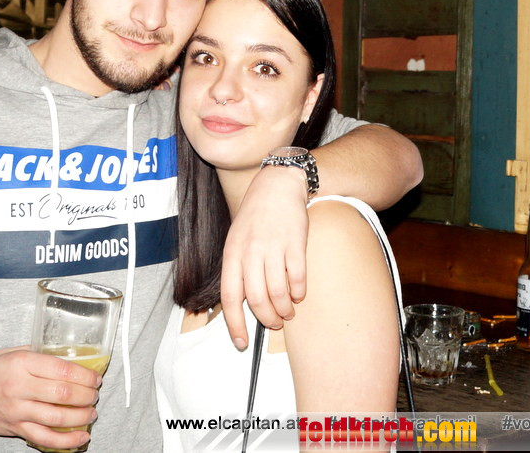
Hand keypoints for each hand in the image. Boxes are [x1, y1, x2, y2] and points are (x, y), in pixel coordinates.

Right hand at [0, 346, 101, 449]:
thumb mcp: (13, 351)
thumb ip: (40, 354)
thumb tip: (69, 357)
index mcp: (21, 362)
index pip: (62, 369)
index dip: (85, 375)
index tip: (95, 377)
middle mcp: (19, 387)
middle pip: (64, 394)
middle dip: (87, 395)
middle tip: (95, 394)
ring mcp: (16, 410)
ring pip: (58, 418)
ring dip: (82, 417)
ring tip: (92, 413)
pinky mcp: (14, 428)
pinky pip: (45, 439)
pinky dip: (67, 441)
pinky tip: (81, 437)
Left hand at [220, 166, 308, 348]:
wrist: (276, 186)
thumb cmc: (255, 218)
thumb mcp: (236, 241)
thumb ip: (238, 270)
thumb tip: (240, 305)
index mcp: (232, 254)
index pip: (230, 297)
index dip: (235, 324)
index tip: (241, 343)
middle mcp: (251, 252)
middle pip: (257, 300)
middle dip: (267, 319)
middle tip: (274, 324)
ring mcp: (273, 248)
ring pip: (278, 293)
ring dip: (285, 309)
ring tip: (287, 311)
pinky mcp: (295, 244)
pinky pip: (298, 278)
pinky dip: (299, 292)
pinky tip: (298, 294)